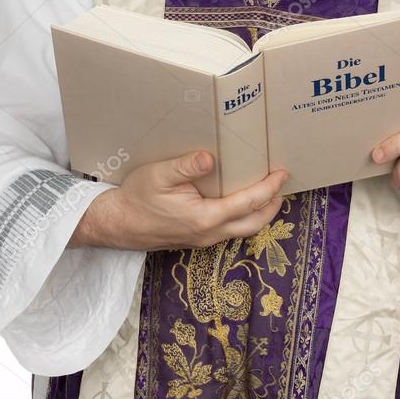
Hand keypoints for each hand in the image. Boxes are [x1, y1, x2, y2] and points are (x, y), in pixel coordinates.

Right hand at [68, 150, 288, 251]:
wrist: (117, 224)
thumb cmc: (137, 198)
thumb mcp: (159, 175)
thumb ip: (186, 166)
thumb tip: (211, 158)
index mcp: (204, 218)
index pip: (248, 203)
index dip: (268, 188)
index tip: (282, 173)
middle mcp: (209, 233)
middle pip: (254, 223)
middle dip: (273, 205)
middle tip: (282, 184)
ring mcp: (204, 240)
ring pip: (243, 230)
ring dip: (260, 213)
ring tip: (269, 193)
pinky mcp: (198, 239)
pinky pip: (230, 230)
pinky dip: (244, 217)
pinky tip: (241, 202)